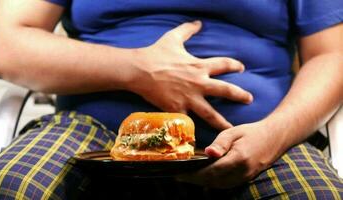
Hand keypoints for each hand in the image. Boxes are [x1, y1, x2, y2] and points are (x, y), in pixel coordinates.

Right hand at [128, 21, 252, 129]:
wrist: (138, 70)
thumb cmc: (155, 53)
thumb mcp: (173, 38)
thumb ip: (188, 29)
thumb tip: (198, 23)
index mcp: (199, 66)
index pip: (224, 65)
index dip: (235, 65)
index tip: (241, 68)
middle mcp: (198, 83)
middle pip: (225, 91)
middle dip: (239, 95)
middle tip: (249, 99)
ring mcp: (188, 99)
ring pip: (210, 113)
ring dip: (223, 122)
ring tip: (232, 129)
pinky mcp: (176, 109)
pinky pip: (188, 122)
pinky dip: (193, 130)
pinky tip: (200, 137)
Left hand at [177, 121, 284, 187]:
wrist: (274, 138)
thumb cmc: (252, 132)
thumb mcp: (233, 132)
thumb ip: (220, 143)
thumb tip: (207, 153)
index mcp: (238, 158)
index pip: (212, 171)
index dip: (194, 174)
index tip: (180, 173)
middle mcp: (242, 172)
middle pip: (214, 181)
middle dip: (195, 180)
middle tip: (180, 176)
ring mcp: (245, 177)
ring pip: (220, 185)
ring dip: (203, 183)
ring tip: (189, 177)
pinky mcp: (246, 179)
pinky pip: (226, 184)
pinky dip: (213, 183)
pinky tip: (204, 177)